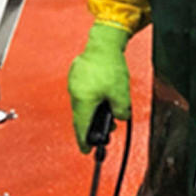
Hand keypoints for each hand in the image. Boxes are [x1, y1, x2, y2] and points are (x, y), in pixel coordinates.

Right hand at [67, 22, 131, 153]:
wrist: (103, 44)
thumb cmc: (110, 67)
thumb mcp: (121, 94)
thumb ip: (121, 111)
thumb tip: (121, 117)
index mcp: (83, 101)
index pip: (82, 127)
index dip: (84, 141)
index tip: (86, 150)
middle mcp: (75, 94)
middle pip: (82, 117)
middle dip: (93, 125)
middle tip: (105, 130)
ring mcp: (74, 84)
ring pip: (82, 104)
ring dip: (94, 110)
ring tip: (108, 109)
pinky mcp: (76, 75)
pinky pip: (82, 92)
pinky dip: (91, 98)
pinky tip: (102, 94)